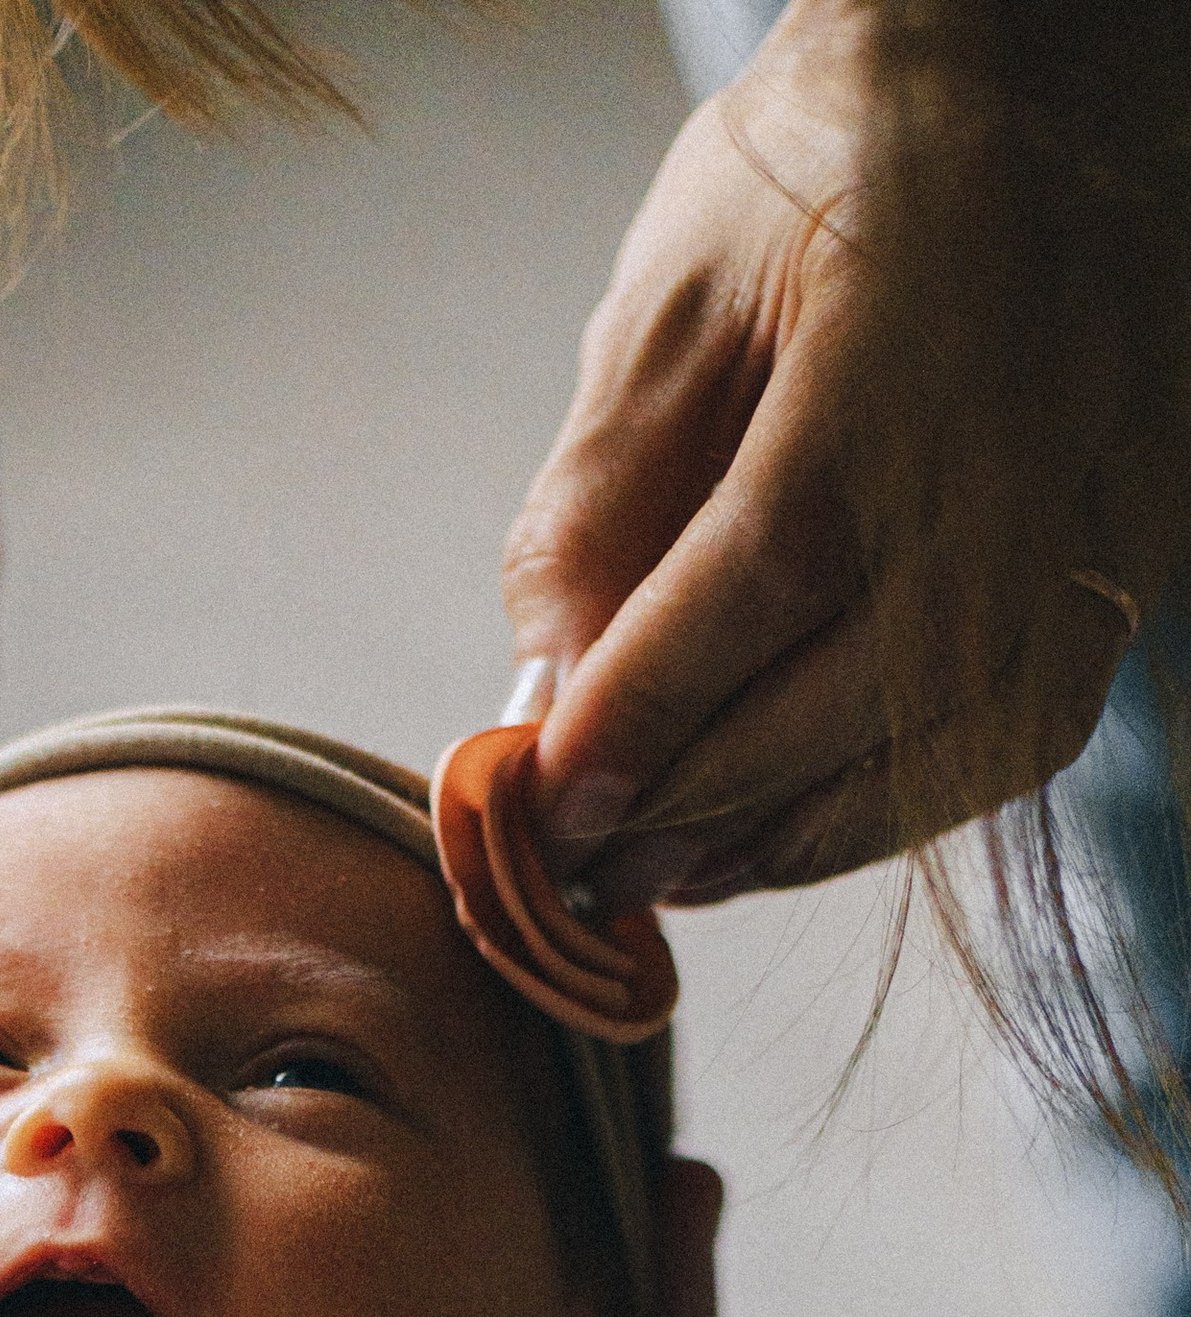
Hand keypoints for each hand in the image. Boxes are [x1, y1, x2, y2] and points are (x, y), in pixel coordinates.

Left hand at [503, 0, 1187, 903]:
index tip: (550, 800)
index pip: (766, 574)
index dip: (648, 708)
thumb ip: (603, 489)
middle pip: (850, 688)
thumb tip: (545, 675)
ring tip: (664, 873)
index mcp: (903, 353)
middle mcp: (1025, 448)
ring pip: (939, 745)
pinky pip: (1011, 731)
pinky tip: (778, 829)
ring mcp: (1099, 514)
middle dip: (693, 802)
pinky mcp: (1132, 557)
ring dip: (783, 834)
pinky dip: (886, 804)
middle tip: (580, 866)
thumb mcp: (677, 291)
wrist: (1035, 81)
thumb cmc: (833, 164)